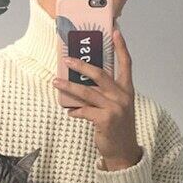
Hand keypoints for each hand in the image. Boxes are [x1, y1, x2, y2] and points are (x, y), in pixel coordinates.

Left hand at [52, 29, 141, 167]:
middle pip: (100, 74)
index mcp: (127, 90)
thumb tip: (81, 84)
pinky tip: (69, 111)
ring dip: (68, 87)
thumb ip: (105, 94)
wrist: (123, 151)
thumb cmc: (118, 127)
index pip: (126, 64)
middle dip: (81, 65)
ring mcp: (114, 108)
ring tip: (56, 82)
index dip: (121, 47)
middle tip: (67, 59)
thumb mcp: (117, 107)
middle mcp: (122, 96)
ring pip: (86, 92)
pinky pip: (84, 111)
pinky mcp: (105, 120)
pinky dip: (74, 111)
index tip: (115, 31)